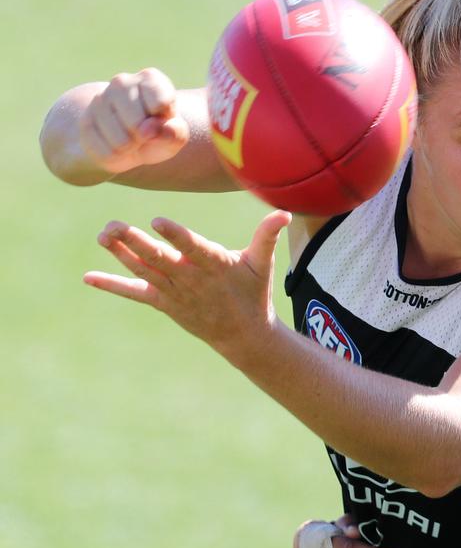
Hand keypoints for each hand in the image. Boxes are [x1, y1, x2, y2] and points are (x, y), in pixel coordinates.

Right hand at [78, 68, 189, 173]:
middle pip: (137, 123)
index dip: (164, 119)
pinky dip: (116, 157)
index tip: (163, 118)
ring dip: (130, 149)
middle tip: (146, 134)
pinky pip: (105, 152)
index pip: (161, 101)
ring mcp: (100, 100)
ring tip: (132, 140)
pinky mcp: (85, 122)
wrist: (129, 142)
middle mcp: (122, 82)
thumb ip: (175, 133)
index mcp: (151, 79)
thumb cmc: (159, 133)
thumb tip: (154, 129)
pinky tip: (117, 147)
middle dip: (145, 137)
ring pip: (120, 140)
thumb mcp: (175, 135)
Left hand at [83, 210, 289, 357]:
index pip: (193, 248)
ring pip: (144, 270)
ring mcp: (175, 291)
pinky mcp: (163, 302)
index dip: (177, 236)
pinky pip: (134, 292)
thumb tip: (285, 213)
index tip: (159, 221)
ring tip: (103, 235)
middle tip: (114, 226)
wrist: (243, 335)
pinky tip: (89, 277)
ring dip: (121, 254)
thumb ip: (267, 236)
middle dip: (136, 242)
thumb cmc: (253, 292)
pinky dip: (112, 285)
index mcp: (215, 265)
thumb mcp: (263, 264)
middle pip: (159, 258)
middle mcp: (191, 278)